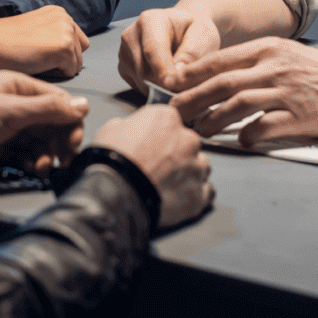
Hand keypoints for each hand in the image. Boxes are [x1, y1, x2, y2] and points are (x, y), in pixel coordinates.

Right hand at [0, 4, 90, 77]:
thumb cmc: (6, 40)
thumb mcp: (36, 28)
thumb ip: (53, 33)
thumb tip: (68, 53)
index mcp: (59, 13)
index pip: (76, 39)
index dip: (62, 52)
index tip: (42, 54)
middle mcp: (67, 18)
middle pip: (80, 50)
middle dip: (65, 60)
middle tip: (40, 60)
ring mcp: (67, 32)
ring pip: (77, 62)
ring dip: (60, 68)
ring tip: (37, 62)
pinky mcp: (64, 48)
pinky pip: (71, 72)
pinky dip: (57, 75)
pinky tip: (39, 66)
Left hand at [0, 70, 88, 174]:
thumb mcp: (11, 111)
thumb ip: (48, 109)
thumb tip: (82, 106)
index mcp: (19, 85)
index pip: (57, 101)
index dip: (70, 121)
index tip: (74, 141)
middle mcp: (17, 104)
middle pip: (52, 123)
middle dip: (59, 141)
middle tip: (64, 158)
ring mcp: (9, 126)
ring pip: (41, 141)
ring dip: (46, 155)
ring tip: (41, 167)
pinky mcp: (2, 147)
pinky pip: (27, 154)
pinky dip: (33, 162)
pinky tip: (31, 169)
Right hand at [91, 106, 214, 227]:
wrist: (115, 192)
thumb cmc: (113, 160)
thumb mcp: (111, 128)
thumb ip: (129, 126)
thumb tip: (129, 131)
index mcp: (167, 118)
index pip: (170, 120)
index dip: (159, 134)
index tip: (153, 143)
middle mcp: (187, 139)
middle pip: (188, 143)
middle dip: (177, 154)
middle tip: (158, 166)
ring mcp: (195, 168)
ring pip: (200, 167)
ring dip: (189, 173)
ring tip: (169, 185)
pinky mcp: (198, 195)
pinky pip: (205, 193)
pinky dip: (195, 195)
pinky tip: (180, 198)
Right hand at [118, 8, 220, 94]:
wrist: (184, 30)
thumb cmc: (194, 31)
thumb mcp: (203, 35)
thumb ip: (191, 54)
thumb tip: (175, 76)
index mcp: (150, 20)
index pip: (152, 51)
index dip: (164, 72)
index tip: (176, 87)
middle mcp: (131, 35)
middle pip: (144, 71)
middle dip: (166, 84)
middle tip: (186, 87)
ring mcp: (124, 53)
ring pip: (141, 83)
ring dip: (161, 88)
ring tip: (179, 79)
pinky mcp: (124, 68)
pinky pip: (138, 88)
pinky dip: (155, 90)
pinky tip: (167, 79)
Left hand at [170, 38, 317, 143]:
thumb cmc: (315, 71)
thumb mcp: (282, 54)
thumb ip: (251, 62)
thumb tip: (213, 74)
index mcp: (266, 49)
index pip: (220, 60)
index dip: (193, 74)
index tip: (173, 85)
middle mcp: (273, 67)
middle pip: (222, 83)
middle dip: (193, 98)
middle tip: (175, 111)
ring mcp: (286, 91)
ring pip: (238, 104)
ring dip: (214, 118)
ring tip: (200, 129)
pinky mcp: (299, 116)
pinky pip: (265, 126)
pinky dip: (247, 134)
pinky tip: (239, 139)